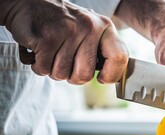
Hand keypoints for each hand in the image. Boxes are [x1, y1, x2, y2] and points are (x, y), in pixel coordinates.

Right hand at [3, 0, 127, 83]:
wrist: (28, 4)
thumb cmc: (63, 25)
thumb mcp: (89, 31)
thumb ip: (102, 50)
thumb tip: (112, 77)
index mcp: (104, 26)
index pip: (119, 57)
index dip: (112, 75)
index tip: (102, 79)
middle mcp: (88, 27)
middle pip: (85, 75)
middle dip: (73, 77)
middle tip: (66, 65)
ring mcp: (67, 31)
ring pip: (62, 74)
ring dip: (53, 70)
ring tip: (51, 54)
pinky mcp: (46, 38)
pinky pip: (44, 69)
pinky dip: (39, 66)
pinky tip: (39, 52)